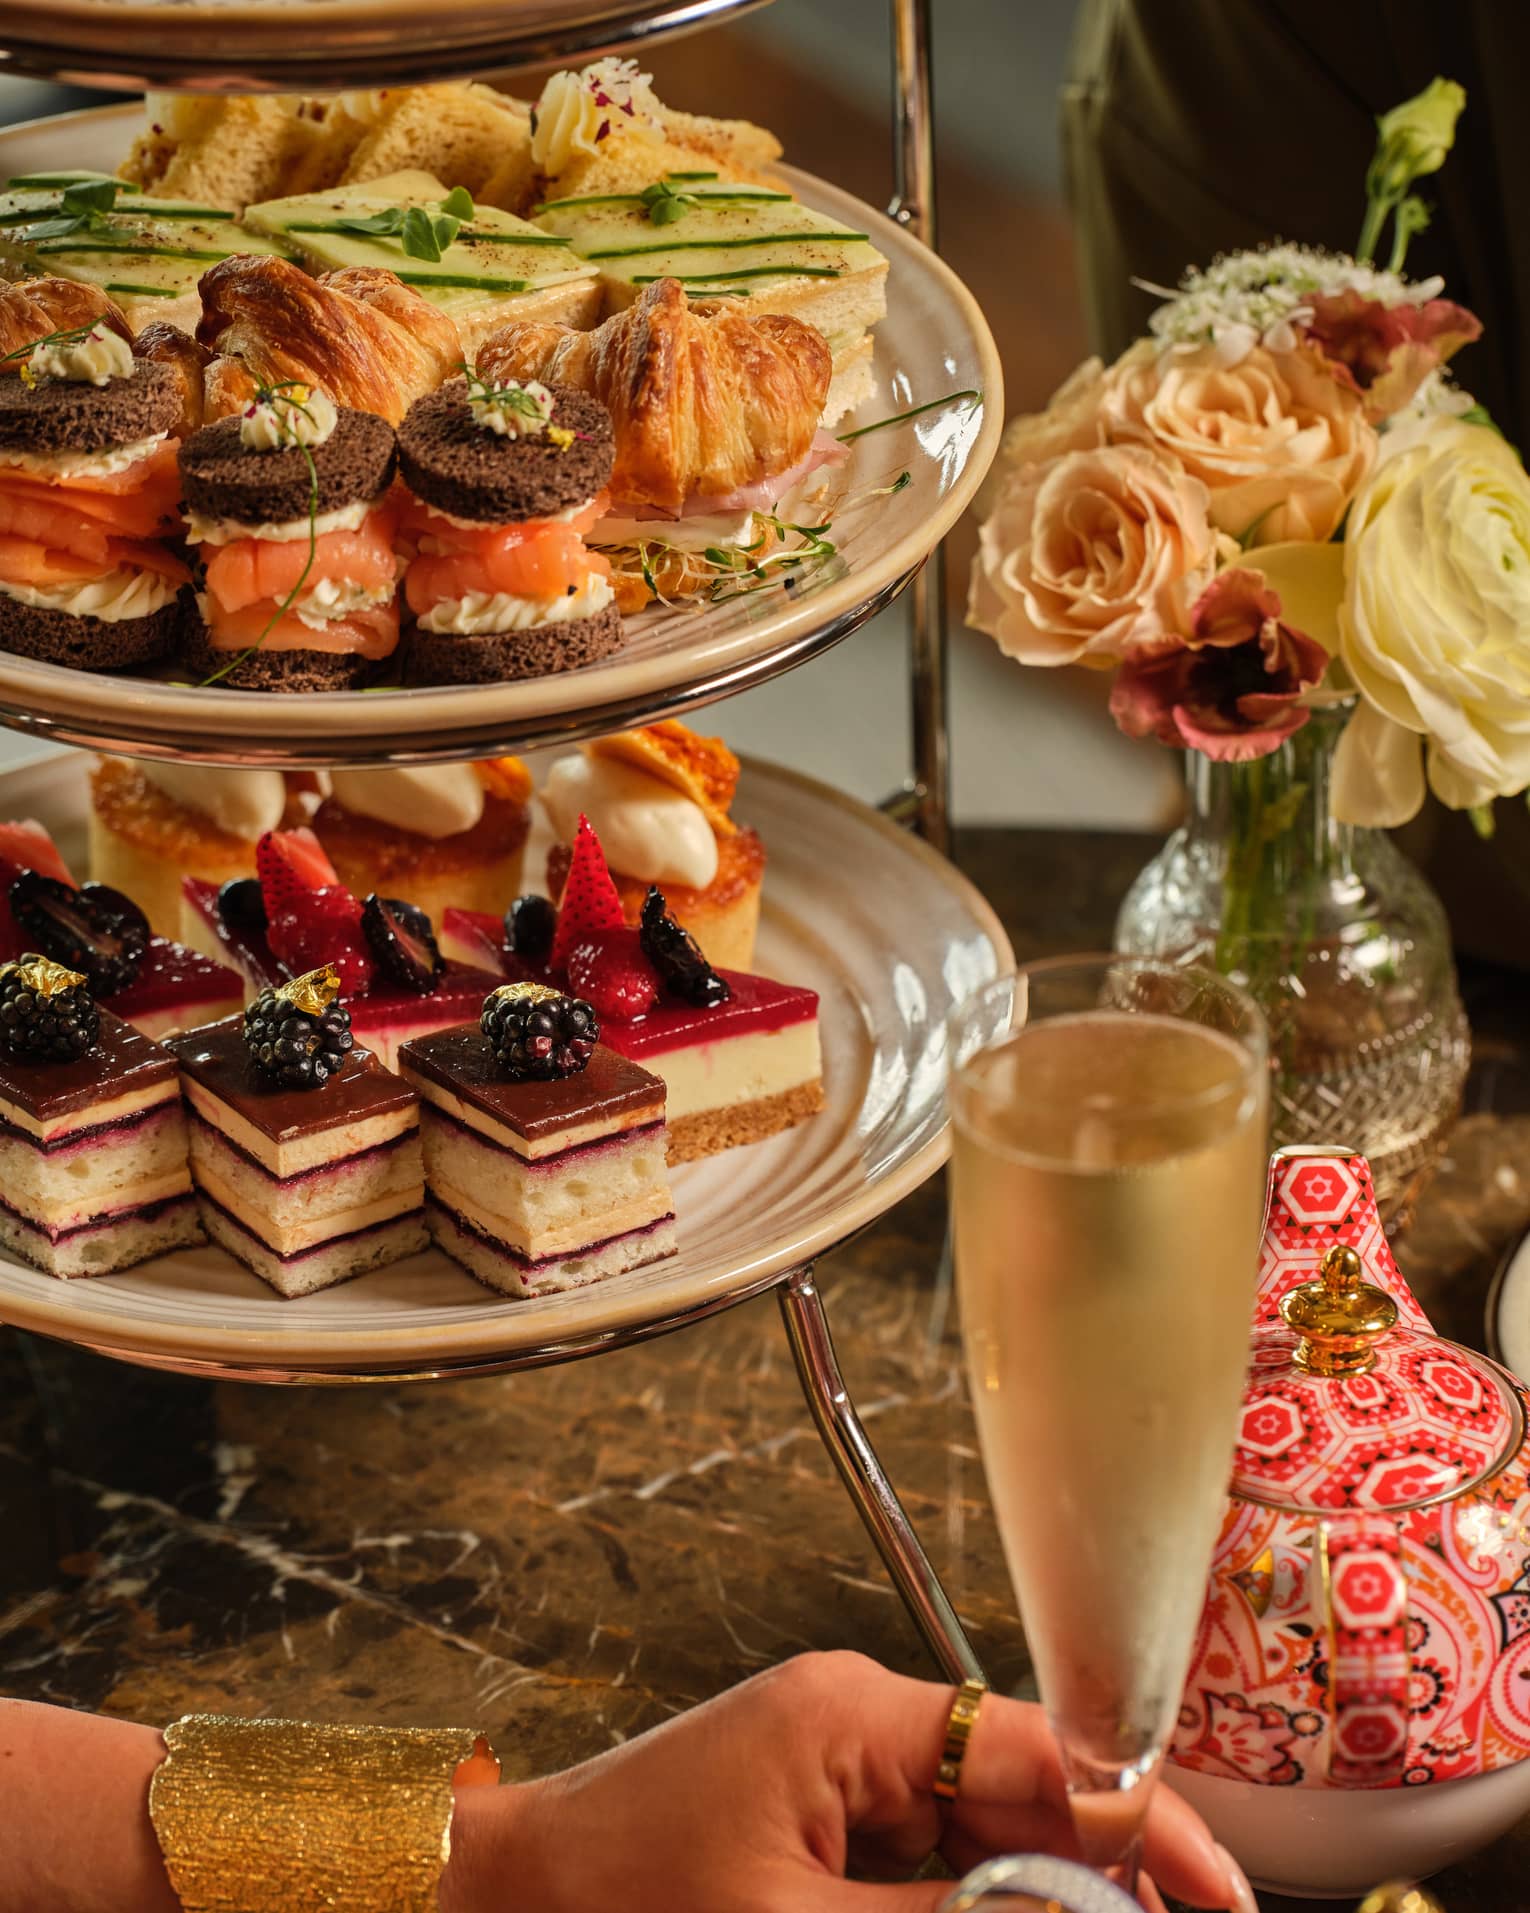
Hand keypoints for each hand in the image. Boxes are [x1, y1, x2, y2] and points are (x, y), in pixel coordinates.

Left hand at [445, 1651, 1253, 1911]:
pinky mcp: (820, 1828)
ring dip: (1037, 1897)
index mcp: (856, 1715)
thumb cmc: (614, 1903)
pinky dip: (973, 1903)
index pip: (1045, 1750)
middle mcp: (862, 1726)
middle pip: (1029, 1796)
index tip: (1219, 1898)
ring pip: (988, 1841)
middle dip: (1096, 1880)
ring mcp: (841, 1776)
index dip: (1143, 1824)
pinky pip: (929, 1869)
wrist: (502, 1908)